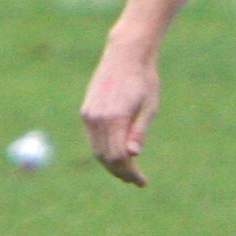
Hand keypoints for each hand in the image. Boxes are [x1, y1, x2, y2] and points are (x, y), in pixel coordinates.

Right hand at [79, 42, 159, 186]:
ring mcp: (89, 115)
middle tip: (136, 180)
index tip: (142, 182)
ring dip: (110, 163)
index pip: (117, 157)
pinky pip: (93, 138)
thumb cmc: (144, 79)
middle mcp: (97, 118)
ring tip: (127, 171)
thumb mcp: (149, 107)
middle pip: (105, 157)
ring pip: (96, 149)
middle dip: (120, 172)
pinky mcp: (86, 111)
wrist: (126, 53)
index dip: (129, 173)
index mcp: (115, 118)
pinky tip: (116, 153)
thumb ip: (139, 132)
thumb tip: (132, 155)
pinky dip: (103, 149)